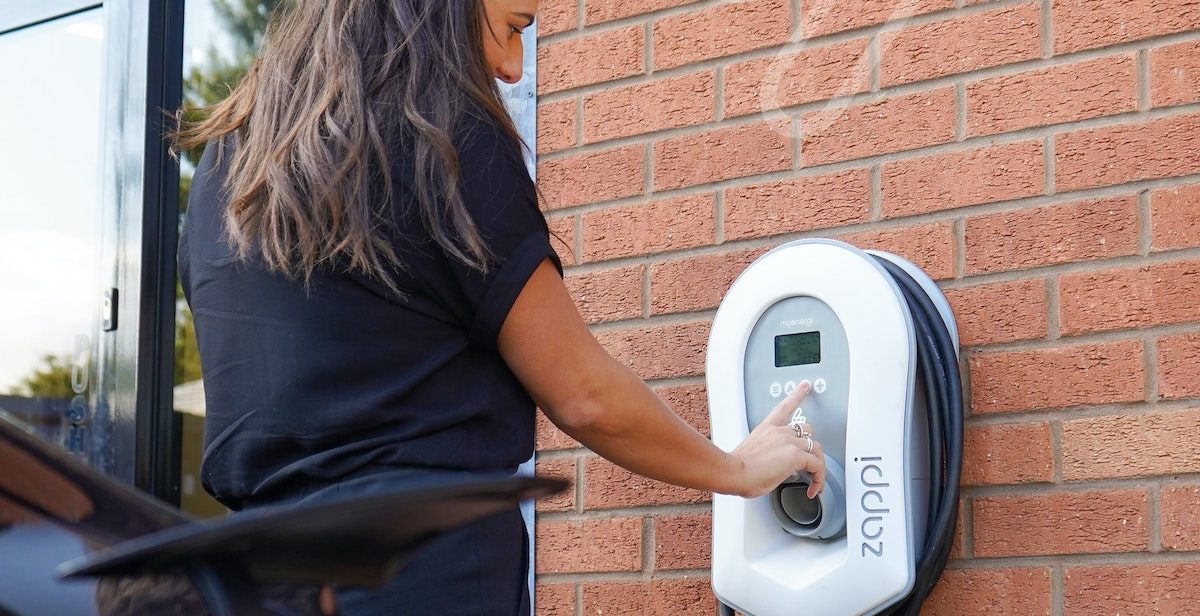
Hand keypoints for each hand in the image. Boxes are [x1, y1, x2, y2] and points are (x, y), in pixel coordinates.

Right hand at [727, 380, 825, 498]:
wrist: (732, 472)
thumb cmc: (735, 469)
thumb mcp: (750, 456)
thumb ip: (764, 456)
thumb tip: (771, 469)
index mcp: (766, 429)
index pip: (784, 407)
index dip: (797, 395)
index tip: (805, 386)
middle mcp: (779, 431)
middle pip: (807, 430)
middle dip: (811, 446)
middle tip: (811, 463)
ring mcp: (789, 441)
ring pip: (816, 448)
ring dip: (818, 465)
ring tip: (815, 482)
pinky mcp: (796, 455)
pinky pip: (818, 466)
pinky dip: (819, 479)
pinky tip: (814, 489)